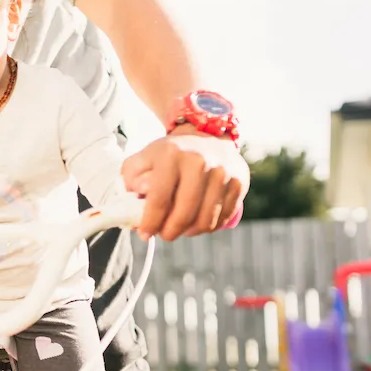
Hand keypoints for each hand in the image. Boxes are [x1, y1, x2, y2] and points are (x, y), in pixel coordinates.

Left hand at [121, 133, 248, 241]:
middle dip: (169, 232)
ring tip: (179, 228)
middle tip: (163, 234)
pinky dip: (207, 227)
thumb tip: (136, 204)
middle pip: (184, 214)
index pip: (159, 199)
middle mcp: (200, 162)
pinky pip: (222, 219)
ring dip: (188, 232)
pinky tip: (195, 221)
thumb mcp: (143, 159)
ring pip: (205, 221)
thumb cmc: (169, 154)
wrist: (206, 136)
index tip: (144, 234)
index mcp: (172, 155)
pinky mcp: (239, 183)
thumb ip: (131, 179)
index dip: (150, 222)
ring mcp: (223, 173)